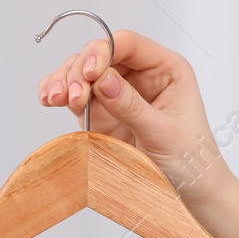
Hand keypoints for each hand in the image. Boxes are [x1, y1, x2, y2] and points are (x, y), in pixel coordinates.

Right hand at [36, 28, 235, 206]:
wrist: (190, 193)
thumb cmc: (189, 160)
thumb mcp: (163, 132)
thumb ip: (131, 106)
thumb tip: (103, 81)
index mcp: (165, 68)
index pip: (128, 44)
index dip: (103, 51)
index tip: (89, 74)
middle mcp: (140, 75)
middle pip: (99, 55)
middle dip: (79, 70)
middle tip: (70, 96)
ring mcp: (119, 94)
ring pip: (82, 73)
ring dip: (65, 81)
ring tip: (54, 99)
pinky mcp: (102, 114)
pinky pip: (76, 96)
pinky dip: (59, 94)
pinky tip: (48, 99)